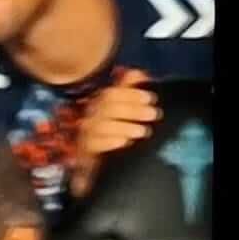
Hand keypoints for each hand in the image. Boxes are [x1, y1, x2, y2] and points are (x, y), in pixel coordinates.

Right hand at [69, 68, 158, 195]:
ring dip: (124, 126)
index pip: (111, 93)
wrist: (96, 166)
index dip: (131, 94)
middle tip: (153, 115)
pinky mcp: (85, 153)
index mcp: (99, 105)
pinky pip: (94, 145)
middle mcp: (90, 118)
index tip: (151, 99)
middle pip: (107, 107)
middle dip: (133, 110)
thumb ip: (127, 91)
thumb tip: (138, 73)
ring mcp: (86, 135)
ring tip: (143, 131)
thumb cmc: (112, 135)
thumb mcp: (121, 112)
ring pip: (101, 126)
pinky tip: (125, 143)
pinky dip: (110, 142)